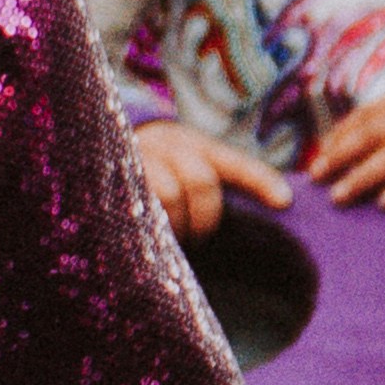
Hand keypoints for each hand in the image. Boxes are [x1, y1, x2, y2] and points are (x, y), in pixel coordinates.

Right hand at [126, 118, 285, 236]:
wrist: (99, 145)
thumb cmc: (156, 171)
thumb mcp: (188, 167)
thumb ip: (220, 184)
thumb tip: (277, 206)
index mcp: (194, 144)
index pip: (234, 163)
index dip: (261, 181)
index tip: (284, 202)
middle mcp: (166, 144)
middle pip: (201, 180)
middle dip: (205, 218)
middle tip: (198, 239)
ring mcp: (138, 157)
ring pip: (169, 193)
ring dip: (177, 225)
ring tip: (173, 240)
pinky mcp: (113, 175)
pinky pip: (137, 204)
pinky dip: (149, 225)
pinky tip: (150, 236)